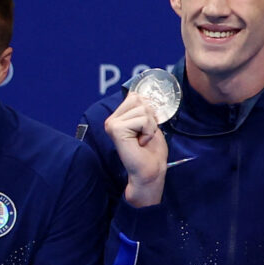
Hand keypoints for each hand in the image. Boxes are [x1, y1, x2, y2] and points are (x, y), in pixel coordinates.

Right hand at [105, 89, 171, 206]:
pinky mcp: (116, 129)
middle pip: (139, 100)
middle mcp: (112, 119)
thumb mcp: (150, 124)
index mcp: (118, 117)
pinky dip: (148, 131)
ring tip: (143, 139)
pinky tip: (141, 142)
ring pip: (143, 110)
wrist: (150, 171)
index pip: (135, 96)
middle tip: (145, 134)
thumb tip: (144, 93)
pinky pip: (143, 120)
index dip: (149, 110)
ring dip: (150, 126)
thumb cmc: (151, 150)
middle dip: (150, 117)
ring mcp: (112, 124)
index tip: (146, 128)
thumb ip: (144, 109)